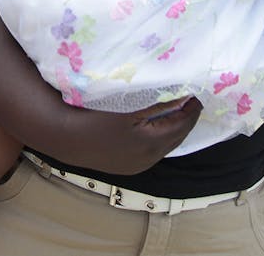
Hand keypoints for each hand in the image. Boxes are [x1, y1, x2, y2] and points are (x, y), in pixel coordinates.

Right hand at [80, 96, 202, 173]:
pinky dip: (161, 139)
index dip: (192, 110)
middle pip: (177, 138)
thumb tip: (182, 98)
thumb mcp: (128, 107)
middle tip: (190, 102)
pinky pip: (154, 153)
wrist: (66, 138)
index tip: (196, 95)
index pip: (182, 125)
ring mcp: (138, 166)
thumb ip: (158, 104)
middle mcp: (148, 159)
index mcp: (150, 143)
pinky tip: (157, 128)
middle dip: (186, 120)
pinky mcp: (129, 168)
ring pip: (166, 147)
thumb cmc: (95, 116)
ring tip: (176, 112)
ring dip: (174, 130)